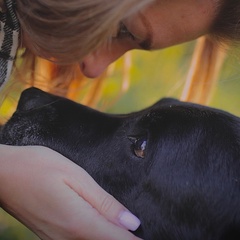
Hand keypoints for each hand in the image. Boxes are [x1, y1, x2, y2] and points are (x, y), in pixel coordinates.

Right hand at [0, 145, 141, 239]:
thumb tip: (130, 221)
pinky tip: (102, 228)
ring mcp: (57, 239)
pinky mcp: (50, 235)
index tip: (150, 238)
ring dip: (111, 238)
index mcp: (79, 221)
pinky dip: (96, 236)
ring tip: (126, 230)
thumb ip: (103, 202)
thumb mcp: (75, 176)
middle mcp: (68, 238)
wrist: (2, 173)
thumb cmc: (37, 167)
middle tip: (141, 233)